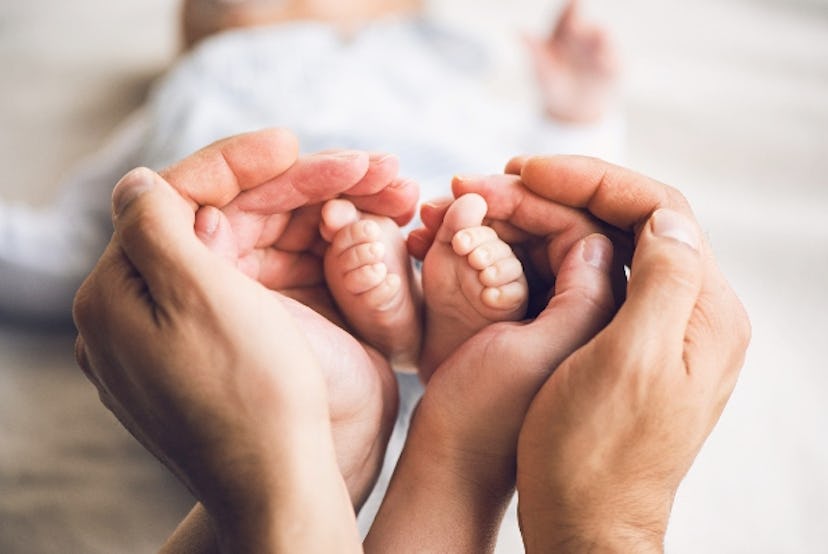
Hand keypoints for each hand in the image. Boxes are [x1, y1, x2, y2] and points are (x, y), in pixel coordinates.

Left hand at [160, 130, 418, 506]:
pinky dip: (336, 249)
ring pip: (276, 243)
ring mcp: (218, 325)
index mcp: (132, 293)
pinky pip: (295, 276)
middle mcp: (170, 306)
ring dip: (335, 212)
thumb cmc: (248, 397)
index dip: (237, 162)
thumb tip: (140, 181)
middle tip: (375, 168)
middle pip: (241, 218)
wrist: (290, 485)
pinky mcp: (259, 340)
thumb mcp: (194, 297)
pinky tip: (378, 228)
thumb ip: (157, 226)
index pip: (183, 198)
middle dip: (310, 186)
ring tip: (394, 191)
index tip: (290, 142)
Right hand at [457, 155, 750, 550]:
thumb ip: (662, 280)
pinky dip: (546, 254)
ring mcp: (652, 330)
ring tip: (486, 206)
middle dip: (562, 193)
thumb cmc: (597, 454)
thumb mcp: (633, 362)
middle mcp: (686, 315)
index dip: (592, 178)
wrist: (583, 524)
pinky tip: (505, 247)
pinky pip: (588, 279)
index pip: (658, 209)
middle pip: (630, 222)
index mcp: (702, 313)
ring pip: (603, 246)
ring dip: (546, 219)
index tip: (527, 171)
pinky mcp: (619, 347)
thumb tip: (666, 216)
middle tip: (495, 181)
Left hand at [524, 0, 618, 122]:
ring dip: (599, 39)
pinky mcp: (612, 67)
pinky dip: (609, 60)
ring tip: (596, 37)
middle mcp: (585, 37)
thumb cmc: (552, 84)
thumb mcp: (542, 69)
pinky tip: (602, 61)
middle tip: (574, 26)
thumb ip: (533, 49)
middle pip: (585, 26)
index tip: (573, 1)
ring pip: (602, 39)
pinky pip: (613, 61)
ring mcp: (600, 51)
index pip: (567, 16)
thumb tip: (517, 30)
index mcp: (565, 32)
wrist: (571, 110)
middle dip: (583, 27)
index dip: (571, 8)